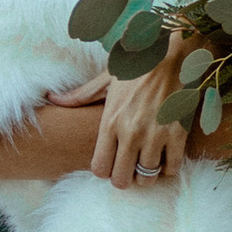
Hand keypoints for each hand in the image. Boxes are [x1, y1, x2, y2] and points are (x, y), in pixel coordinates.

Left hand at [90, 52, 191, 189]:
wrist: (173, 51)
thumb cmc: (137, 64)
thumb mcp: (106, 78)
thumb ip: (80, 96)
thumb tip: (53, 99)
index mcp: (110, 121)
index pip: (99, 169)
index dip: (104, 170)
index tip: (111, 162)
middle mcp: (130, 133)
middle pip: (122, 180)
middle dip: (124, 177)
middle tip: (129, 167)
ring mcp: (155, 135)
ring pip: (147, 177)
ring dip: (147, 173)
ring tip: (147, 161)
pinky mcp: (178, 134)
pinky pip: (172, 168)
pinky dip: (168, 167)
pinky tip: (165, 156)